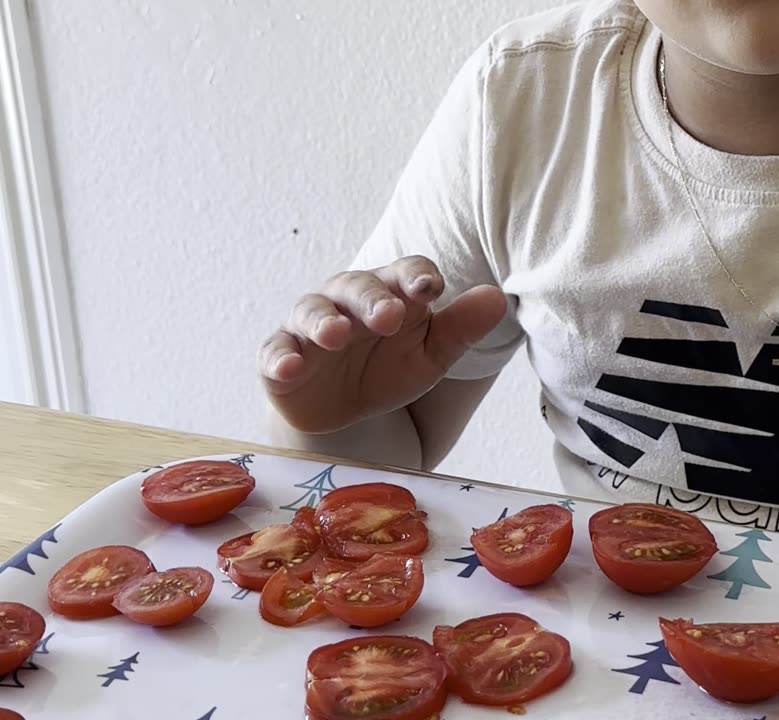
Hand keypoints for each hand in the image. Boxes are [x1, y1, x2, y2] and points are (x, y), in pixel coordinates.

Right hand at [259, 256, 506, 433]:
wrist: (347, 410)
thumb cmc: (392, 366)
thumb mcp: (433, 354)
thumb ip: (463, 328)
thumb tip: (498, 298)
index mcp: (391, 292)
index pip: (405, 273)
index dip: (416, 277)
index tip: (430, 287)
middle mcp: (347, 300)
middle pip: (357, 287)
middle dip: (372, 299)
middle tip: (389, 315)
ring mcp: (310, 327)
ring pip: (312, 313)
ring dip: (323, 321)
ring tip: (335, 335)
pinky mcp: (280, 357)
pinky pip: (275, 352)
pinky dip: (280, 357)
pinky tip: (289, 367)